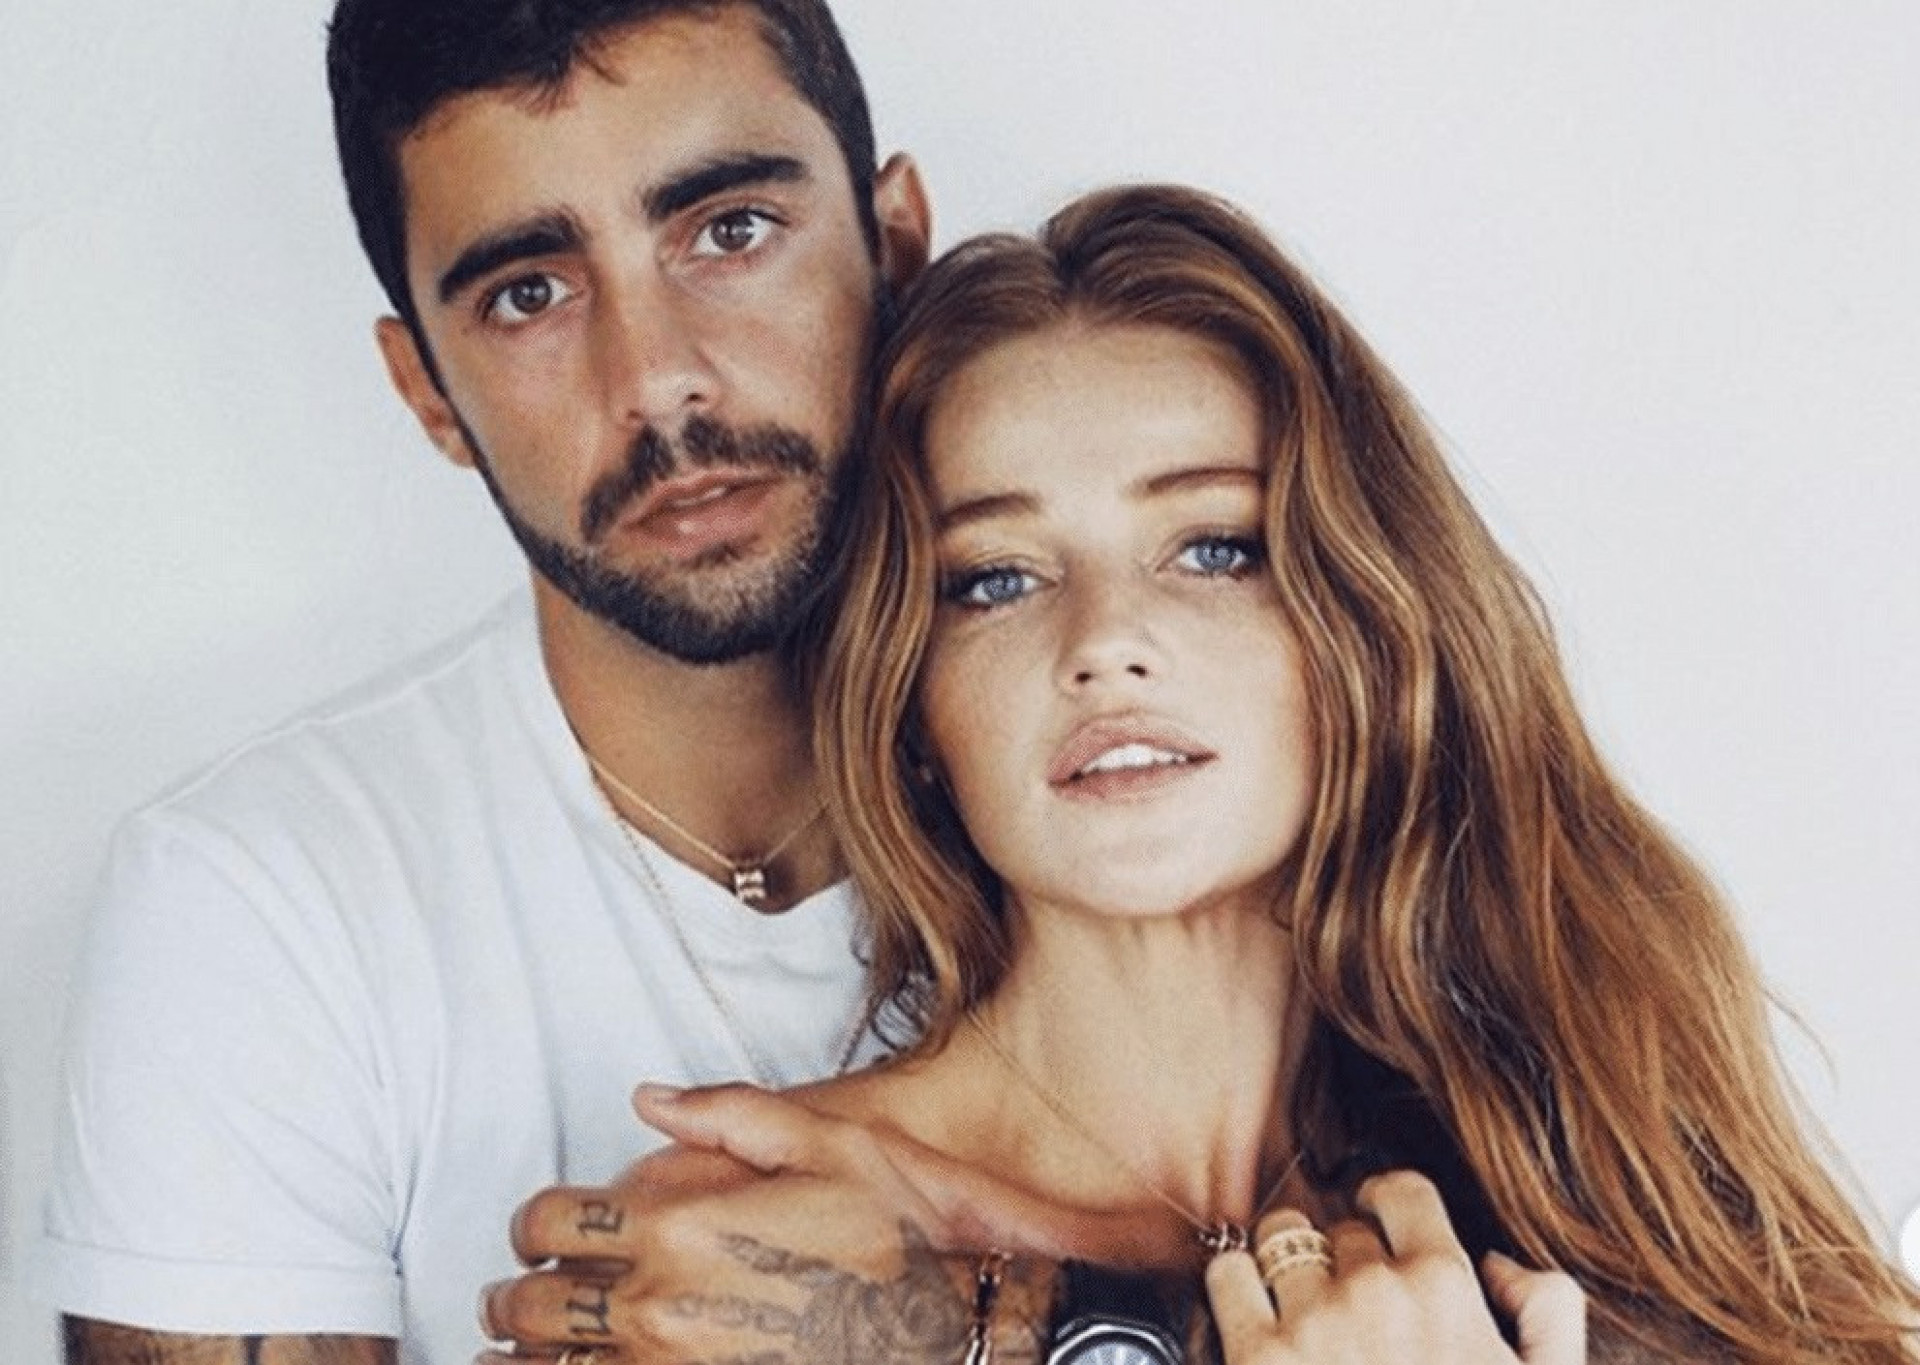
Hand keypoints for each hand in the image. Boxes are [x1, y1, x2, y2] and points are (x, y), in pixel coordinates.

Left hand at [475, 1082, 1129, 1363]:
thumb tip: (652, 1100)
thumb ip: (729, 1116)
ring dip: (525, 1361)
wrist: (954, 1329)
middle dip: (513, 1301)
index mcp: (678, 1229)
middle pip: (529, 1309)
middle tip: (516, 1300)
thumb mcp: (828, 1147)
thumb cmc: (896, 1244)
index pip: (549, 1223)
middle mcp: (657, 1309)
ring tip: (520, 1357)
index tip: (544, 1234)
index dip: (534, 1225)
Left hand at [1205, 1170, 1584, 1364]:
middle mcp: (1374, 1290)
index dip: (1389, 1202)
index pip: (1402, 1191)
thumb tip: (1496, 1264)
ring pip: (1278, 1237)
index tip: (1380, 1217)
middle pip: (1343, 1228)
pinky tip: (1255, 1318)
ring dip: (1287, 1265)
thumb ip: (1548, 1311)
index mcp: (1446, 1288)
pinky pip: (1227, 1276)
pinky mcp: (1256, 1358)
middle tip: (1354, 1306)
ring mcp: (1310, 1321)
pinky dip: (1236, 1288)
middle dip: (1347, 1260)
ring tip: (1301, 1306)